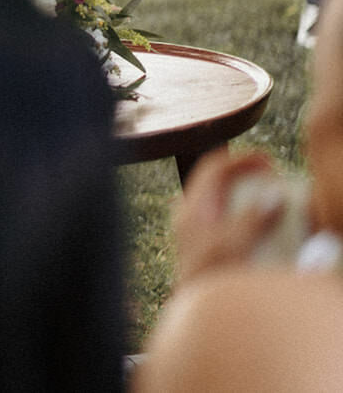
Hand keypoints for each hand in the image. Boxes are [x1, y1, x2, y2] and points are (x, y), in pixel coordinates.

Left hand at [172, 147, 282, 283]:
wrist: (192, 305)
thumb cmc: (210, 276)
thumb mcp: (233, 244)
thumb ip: (252, 219)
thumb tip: (274, 196)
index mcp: (192, 206)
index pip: (212, 168)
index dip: (240, 159)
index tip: (267, 160)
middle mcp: (191, 214)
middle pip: (217, 182)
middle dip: (245, 176)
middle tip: (272, 177)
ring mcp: (196, 229)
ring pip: (221, 201)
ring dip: (246, 196)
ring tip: (271, 200)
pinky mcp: (205, 245)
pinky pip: (225, 221)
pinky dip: (244, 217)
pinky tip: (262, 226)